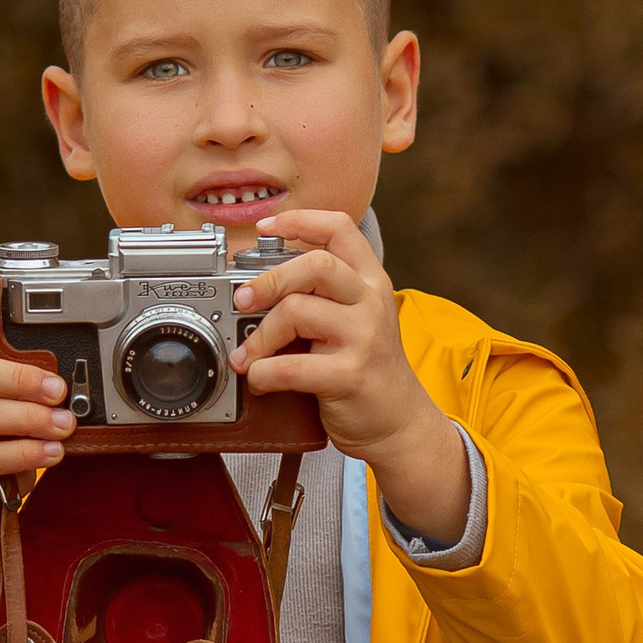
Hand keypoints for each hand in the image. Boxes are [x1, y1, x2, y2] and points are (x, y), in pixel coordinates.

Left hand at [238, 213, 471, 544]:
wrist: (399, 422)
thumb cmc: (367, 368)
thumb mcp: (356, 319)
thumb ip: (321, 295)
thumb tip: (256, 283)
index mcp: (371, 281)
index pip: (339, 229)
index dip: (298, 221)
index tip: (265, 228)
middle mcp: (371, 302)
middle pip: (314, 264)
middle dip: (268, 279)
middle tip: (243, 299)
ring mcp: (364, 338)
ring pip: (296, 311)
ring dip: (259, 334)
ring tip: (247, 354)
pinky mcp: (350, 375)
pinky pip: (292, 366)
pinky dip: (264, 373)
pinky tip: (260, 379)